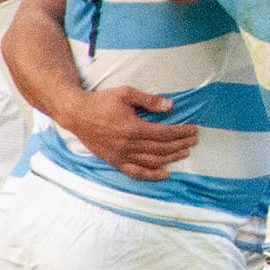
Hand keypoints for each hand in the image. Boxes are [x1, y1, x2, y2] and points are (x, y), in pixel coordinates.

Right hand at [65, 87, 196, 180]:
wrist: (76, 114)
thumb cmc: (101, 101)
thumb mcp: (125, 94)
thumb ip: (148, 100)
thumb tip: (170, 106)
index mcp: (132, 128)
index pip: (165, 133)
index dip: (181, 132)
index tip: (194, 129)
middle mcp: (128, 145)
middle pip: (162, 148)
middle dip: (181, 144)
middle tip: (194, 140)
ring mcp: (121, 156)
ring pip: (153, 161)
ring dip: (172, 158)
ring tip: (185, 152)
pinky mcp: (115, 162)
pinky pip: (136, 173)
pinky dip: (152, 175)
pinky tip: (166, 174)